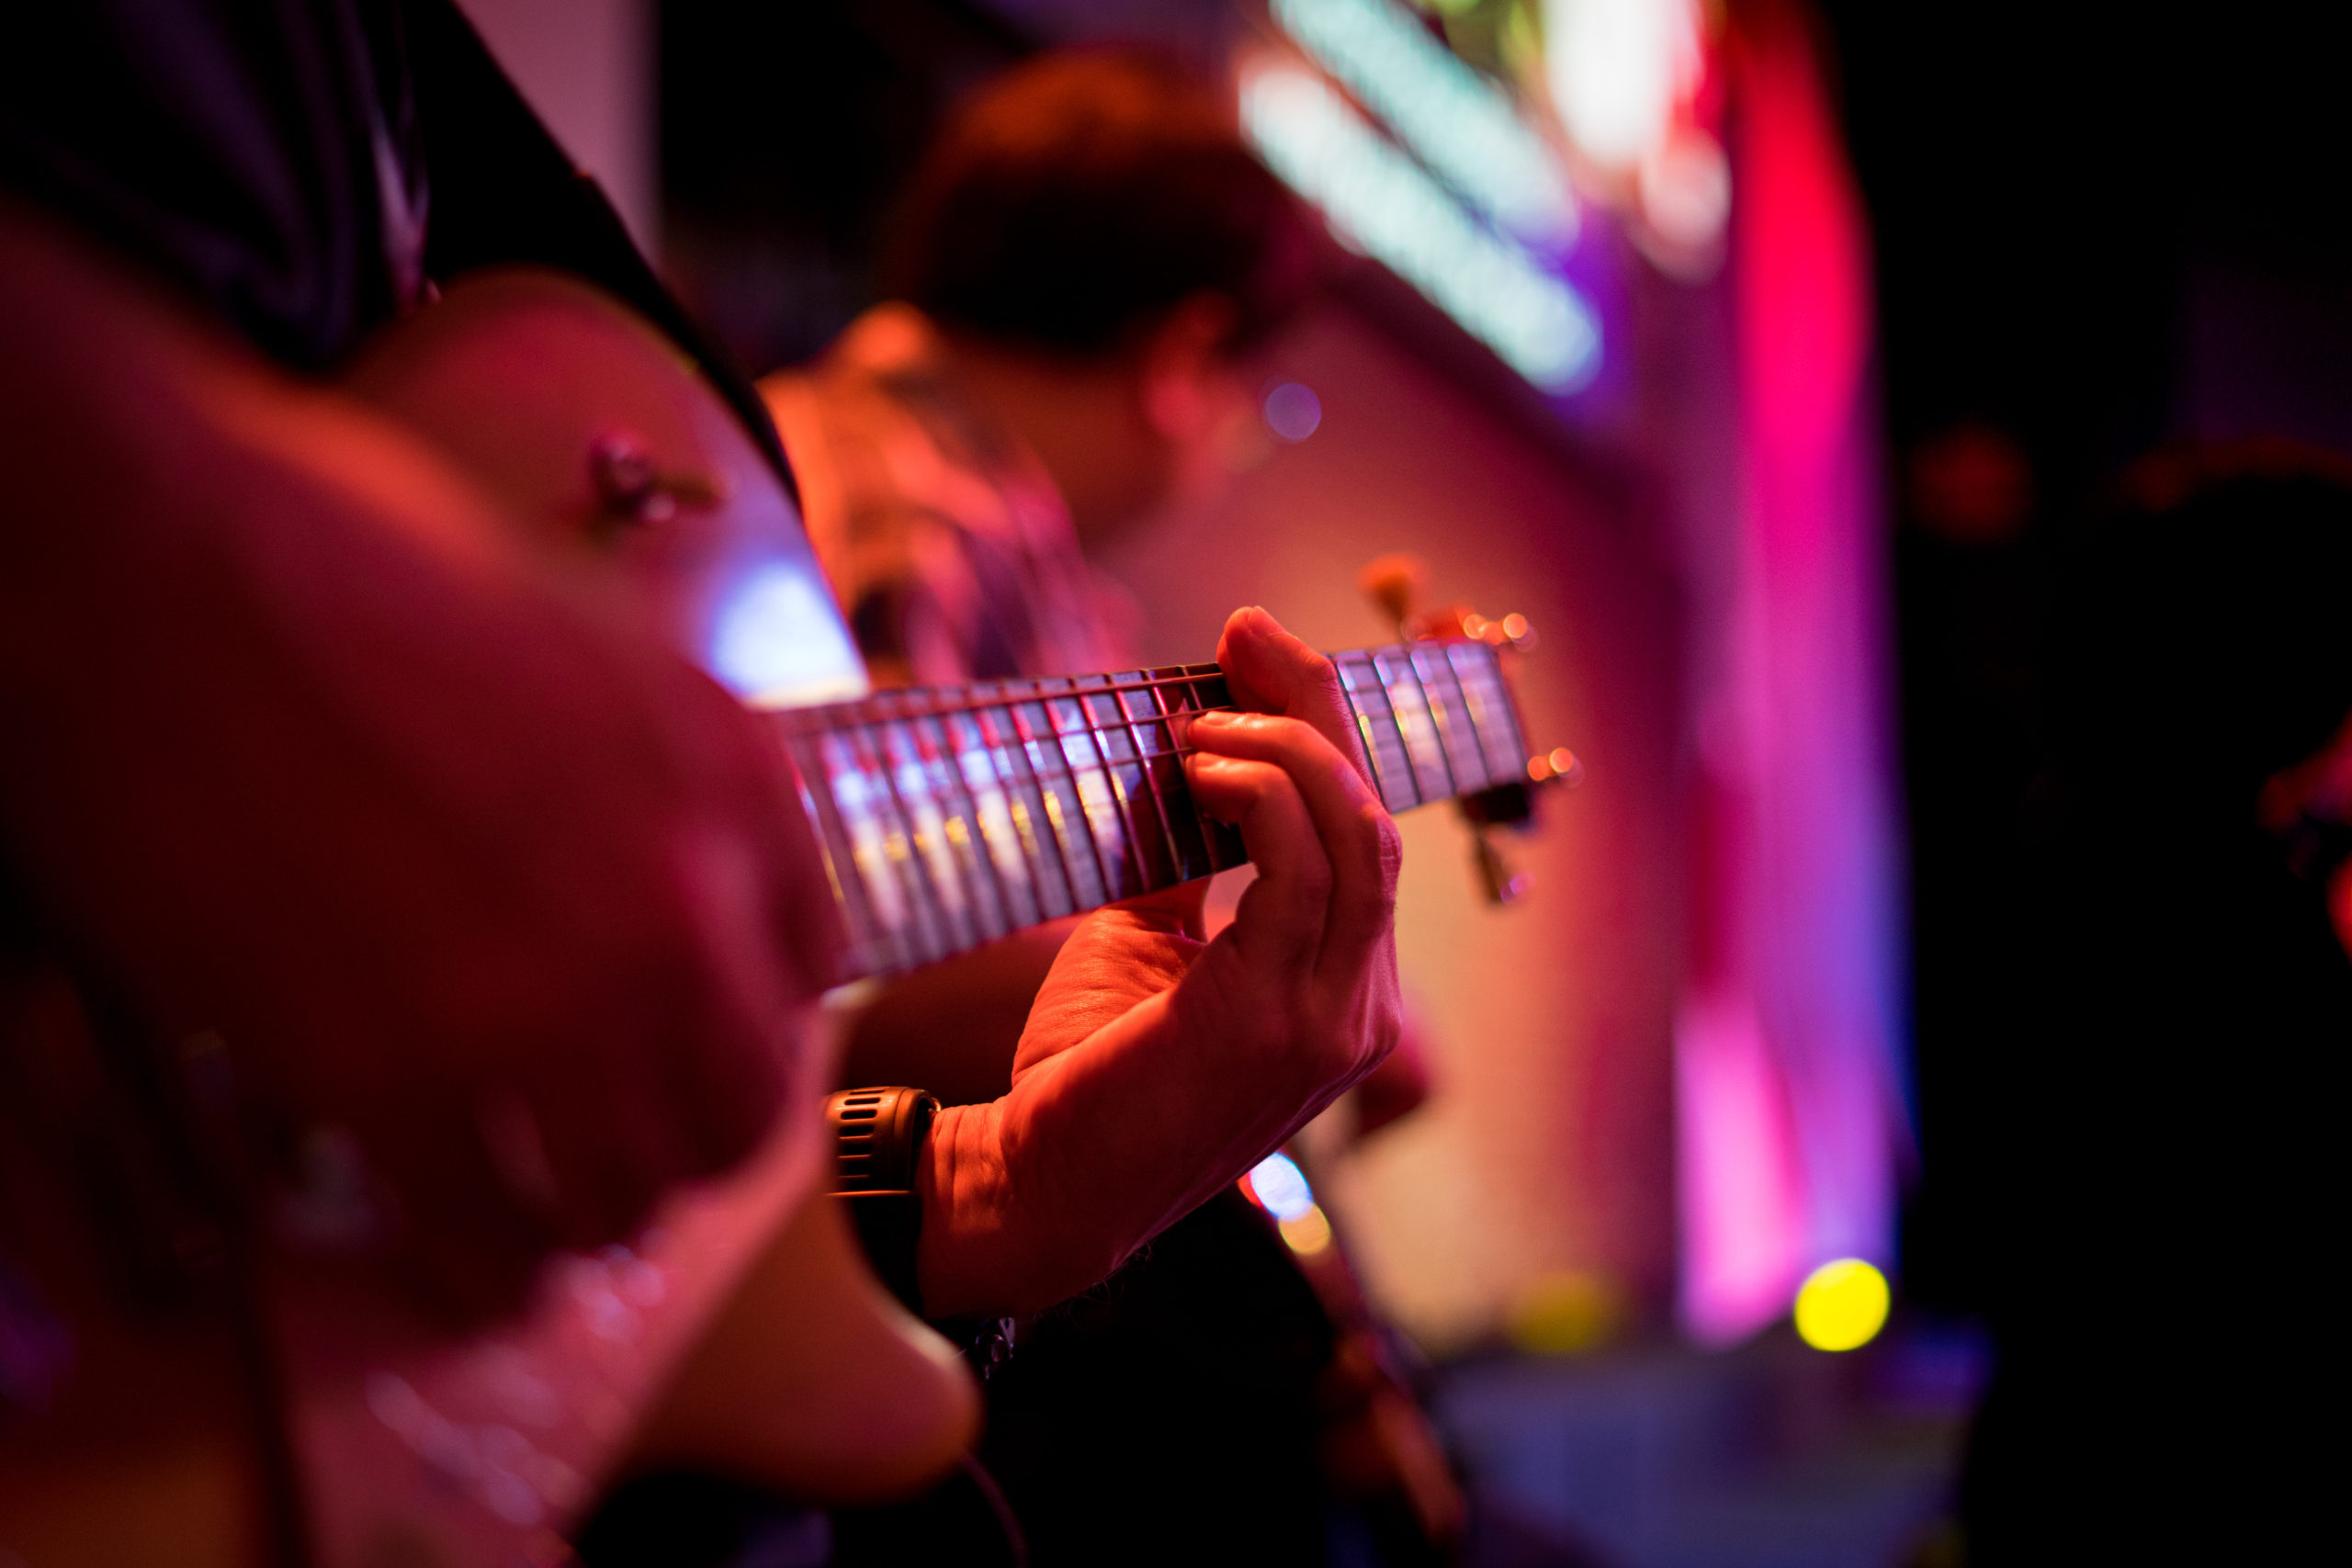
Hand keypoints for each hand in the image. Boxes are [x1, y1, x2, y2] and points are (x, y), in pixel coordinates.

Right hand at [0, 204, 837, 1315]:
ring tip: (558, 1209)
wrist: (156, 576)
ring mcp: (541, 1002)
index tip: (714, 1038)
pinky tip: (462, 1247)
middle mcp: (672, 906)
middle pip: (743, 1106)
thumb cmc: (357, 563)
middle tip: (649, 1153)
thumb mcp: (589, 637)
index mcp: (733, 780)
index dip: (759, 1017)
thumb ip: (662, 764)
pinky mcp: (392, 1076)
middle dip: (700, 1142)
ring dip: (598, 1214)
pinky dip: (482, 1258)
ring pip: (626, 1192)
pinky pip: (480, 1228)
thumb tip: (680, 861)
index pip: (813, 962)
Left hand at [916, 607, 1402, 1314]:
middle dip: (1315, 708)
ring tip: (1200, 726)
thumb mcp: (1145, 938)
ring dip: (1281, 750)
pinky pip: (1302, 874)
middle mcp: (1360, 1004)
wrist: (1040, 1190)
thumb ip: (1182, 857)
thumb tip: (1175, 742)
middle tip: (1245, 637)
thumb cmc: (1089, 1072)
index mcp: (1344, 986)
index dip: (1324, 726)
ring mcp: (1333, 1019)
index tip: (1257, 644)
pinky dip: (1259, 801)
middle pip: (1373, 815)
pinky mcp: (1279, 1021)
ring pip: (1355, 834)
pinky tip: (1198, 777)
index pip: (1362, 833)